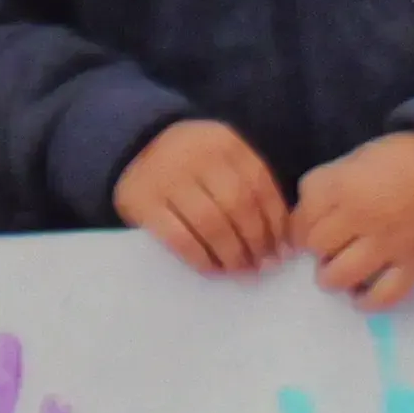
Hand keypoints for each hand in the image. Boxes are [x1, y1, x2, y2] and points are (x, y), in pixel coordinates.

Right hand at [114, 118, 289, 273]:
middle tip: (261, 266)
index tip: (281, 250)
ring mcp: (166, 177)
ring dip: (231, 254)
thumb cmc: (192, 164)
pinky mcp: (141, 201)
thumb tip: (280, 244)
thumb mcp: (224, 160)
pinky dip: (200, 258)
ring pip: (211, 224)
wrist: (132, 147)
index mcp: (225, 142)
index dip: (276, 224)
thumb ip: (250, 188)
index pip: (261, 187)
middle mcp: (196, 155)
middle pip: (238, 206)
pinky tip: (211, 268)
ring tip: (239, 269)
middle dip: (255, 242)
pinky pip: (179, 238)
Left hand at [288, 130, 413, 312]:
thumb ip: (324, 189)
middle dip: (316, 251)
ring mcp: (388, 243)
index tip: (306, 233)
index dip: (298, 231)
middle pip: (317, 248)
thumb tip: (303, 222)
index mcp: (339, 187)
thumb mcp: (349, 162)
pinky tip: (360, 297)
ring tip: (339, 274)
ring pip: (341, 275)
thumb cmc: (396, 160)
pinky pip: (384, 295)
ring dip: (333, 278)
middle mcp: (359, 217)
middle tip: (327, 249)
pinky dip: (367, 301)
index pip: (299, 222)